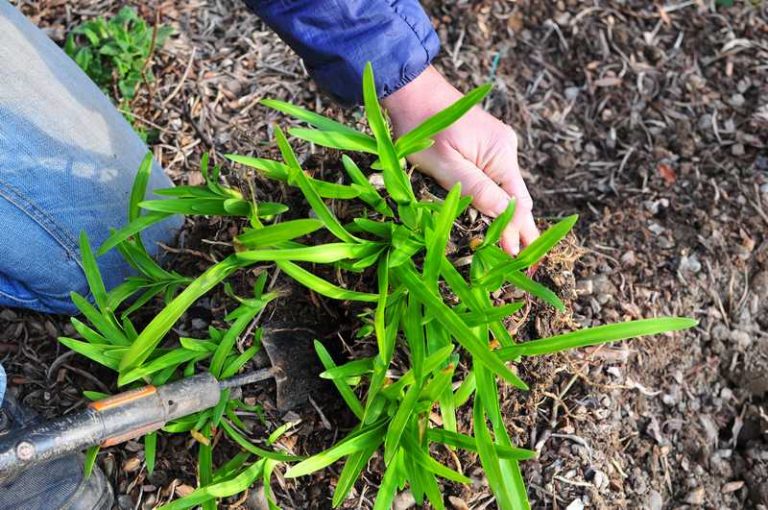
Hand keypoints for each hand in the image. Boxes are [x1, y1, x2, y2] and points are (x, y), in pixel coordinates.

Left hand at [382, 66, 537, 254]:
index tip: (522, 259)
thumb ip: (477, 191)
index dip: (520, 232)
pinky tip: (496, 219)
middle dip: (519, 229)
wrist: (412, 91)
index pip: (518, 203)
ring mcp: (495, 148)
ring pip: (504, 190)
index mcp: (502, 154)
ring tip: (513, 248)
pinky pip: (494, 179)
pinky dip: (495, 200)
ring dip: (506, 217)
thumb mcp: (447, 165)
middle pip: (516, 198)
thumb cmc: (424, 126)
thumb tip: (507, 219)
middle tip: (526, 263)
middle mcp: (505, 150)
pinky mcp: (482, 147)